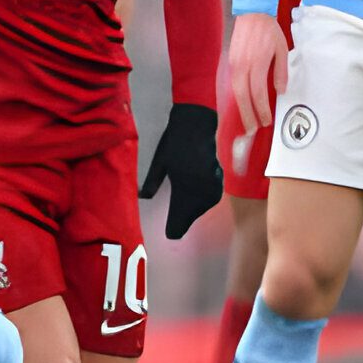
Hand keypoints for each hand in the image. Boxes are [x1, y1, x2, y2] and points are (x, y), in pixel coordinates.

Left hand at [140, 102, 222, 240]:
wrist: (196, 126)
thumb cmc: (174, 143)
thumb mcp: (159, 163)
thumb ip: (152, 183)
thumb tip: (143, 198)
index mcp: (184, 187)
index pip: (180, 216)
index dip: (174, 228)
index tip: (170, 236)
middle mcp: (201, 189)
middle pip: (191, 214)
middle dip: (182, 222)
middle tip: (173, 231)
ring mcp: (212, 185)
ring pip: (201, 208)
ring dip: (191, 213)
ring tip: (182, 219)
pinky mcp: (218, 180)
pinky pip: (209, 200)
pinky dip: (201, 204)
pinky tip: (194, 204)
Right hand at [227, 11, 287, 135]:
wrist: (252, 12)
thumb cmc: (269, 30)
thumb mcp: (281, 50)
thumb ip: (280, 72)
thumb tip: (279, 91)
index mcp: (257, 63)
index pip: (258, 93)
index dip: (261, 109)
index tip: (265, 121)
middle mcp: (242, 66)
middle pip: (242, 96)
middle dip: (247, 114)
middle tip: (251, 129)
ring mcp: (233, 64)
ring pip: (234, 91)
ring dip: (240, 108)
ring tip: (245, 120)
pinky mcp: (229, 61)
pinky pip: (231, 84)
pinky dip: (235, 97)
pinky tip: (240, 104)